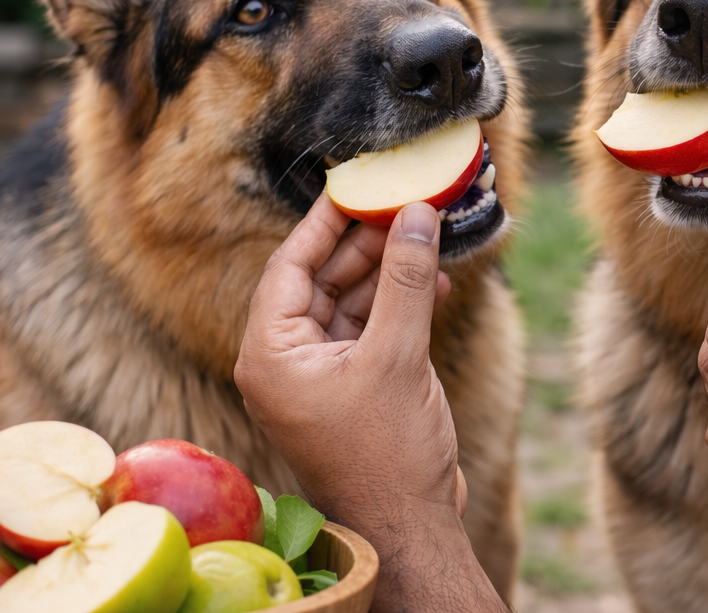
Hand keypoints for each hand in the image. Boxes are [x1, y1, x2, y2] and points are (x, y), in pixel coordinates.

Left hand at [236, 196, 506, 612]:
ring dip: (390, 269)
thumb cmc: (386, 453)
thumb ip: (404, 280)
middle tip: (402, 201)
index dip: (324, 222)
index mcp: (271, 354)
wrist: (407, 524)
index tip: (355, 184)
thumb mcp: (396, 356)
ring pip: (352, 301)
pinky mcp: (355, 385)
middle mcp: (288, 361)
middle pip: (322, 279)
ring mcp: (322, 374)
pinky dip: (401, 304)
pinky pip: (372, 328)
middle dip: (365, 241)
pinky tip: (436, 280)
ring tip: (426, 231)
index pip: (290, 266)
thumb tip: (415, 215)